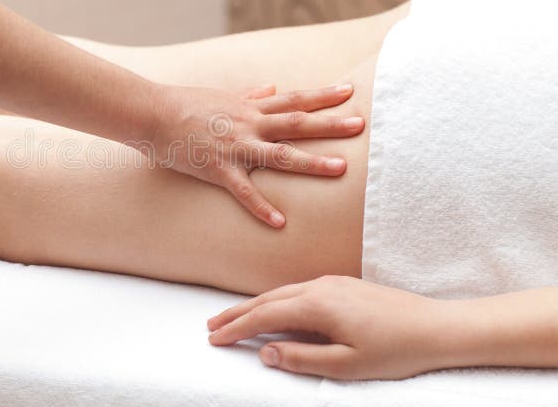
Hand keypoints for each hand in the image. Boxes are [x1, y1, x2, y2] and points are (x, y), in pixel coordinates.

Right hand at [149, 84, 363, 227]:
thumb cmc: (184, 104)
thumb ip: (250, 94)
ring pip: (280, 155)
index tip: (350, 91)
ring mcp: (235, 147)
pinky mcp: (218, 170)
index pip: (294, 100)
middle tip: (361, 125)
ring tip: (340, 169)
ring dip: (311, 162)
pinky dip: (262, 207)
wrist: (152, 114)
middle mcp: (248, 125)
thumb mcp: (221, 95)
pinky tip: (280, 222)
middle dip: (330, 125)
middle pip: (296, 123)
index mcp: (250, 108)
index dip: (323, 96)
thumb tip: (272, 87)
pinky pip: (244, 191)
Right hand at [207, 276, 453, 379]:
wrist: (437, 327)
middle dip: (237, 313)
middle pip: (267, 299)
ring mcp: (332, 283)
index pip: (265, 316)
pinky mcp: (343, 285)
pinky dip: (276, 300)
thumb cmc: (396, 351)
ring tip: (233, 318)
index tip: (214, 339)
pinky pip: (298, 290)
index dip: (237, 328)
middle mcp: (320, 287)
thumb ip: (301, 358)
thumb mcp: (346, 366)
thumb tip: (265, 353)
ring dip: (255, 305)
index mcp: (318, 305)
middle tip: (211, 327)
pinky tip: (273, 310)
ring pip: (282, 292)